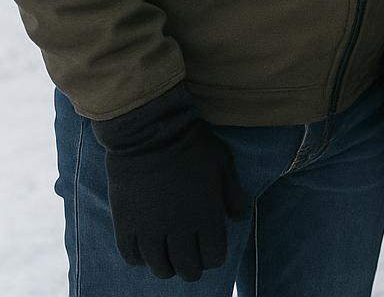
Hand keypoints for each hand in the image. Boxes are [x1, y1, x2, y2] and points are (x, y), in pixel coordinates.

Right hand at [91, 84, 249, 281]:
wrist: (150, 133)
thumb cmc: (192, 145)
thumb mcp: (223, 164)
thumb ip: (233, 193)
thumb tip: (239, 217)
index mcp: (207, 216)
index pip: (213, 257)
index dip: (213, 258)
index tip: (210, 253)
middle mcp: (179, 229)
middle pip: (187, 268)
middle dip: (192, 268)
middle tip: (190, 262)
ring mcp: (150, 229)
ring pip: (159, 267)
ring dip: (166, 267)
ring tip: (168, 261)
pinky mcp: (125, 224)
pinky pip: (131, 256)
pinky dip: (139, 259)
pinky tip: (144, 252)